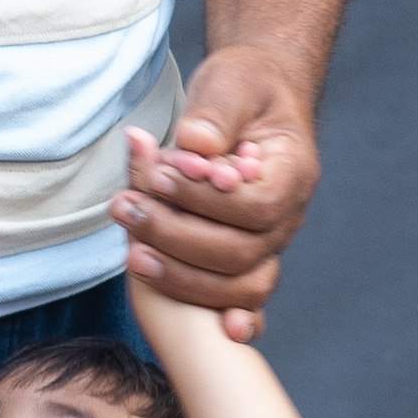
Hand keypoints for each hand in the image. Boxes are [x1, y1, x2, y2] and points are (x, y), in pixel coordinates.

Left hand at [120, 51, 323, 343]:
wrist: (257, 99)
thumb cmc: (245, 90)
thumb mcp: (231, 85)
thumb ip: (215, 115)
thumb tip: (193, 145)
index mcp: (293, 173)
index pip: (254, 206)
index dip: (202, 199)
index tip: (157, 173)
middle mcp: (288, 217)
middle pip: (241, 252)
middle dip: (175, 235)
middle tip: (125, 206)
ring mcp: (270, 244)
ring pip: (239, 284)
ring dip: (181, 274)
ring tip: (130, 249)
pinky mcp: (246, 259)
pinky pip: (245, 299)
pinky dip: (231, 317)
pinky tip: (222, 332)